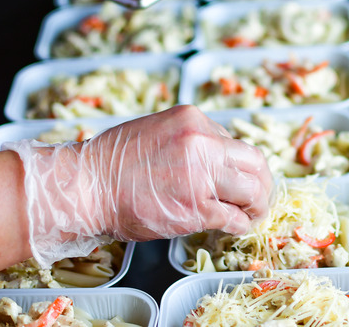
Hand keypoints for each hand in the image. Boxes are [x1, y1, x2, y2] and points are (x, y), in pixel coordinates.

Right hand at [5, 105, 273, 265]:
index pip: (234, 142)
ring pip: (253, 190)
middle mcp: (203, 143)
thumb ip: (188, 139)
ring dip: (257, 205)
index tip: (239, 178)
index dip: (239, 164)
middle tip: (258, 198)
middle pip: (255, 162)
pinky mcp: (197, 209)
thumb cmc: (112, 162)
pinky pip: (234, 218)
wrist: (86, 187)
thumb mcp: (157, 130)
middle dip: (262, 182)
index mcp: (193, 120)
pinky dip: (240, 225)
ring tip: (252, 215)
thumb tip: (213, 156)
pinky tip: (234, 228)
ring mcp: (202, 176)